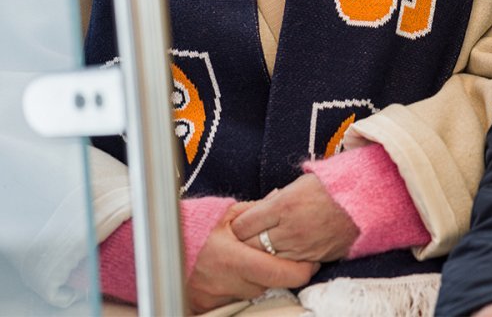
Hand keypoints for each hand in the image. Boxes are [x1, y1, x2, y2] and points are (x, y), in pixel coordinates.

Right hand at [187, 202, 318, 313]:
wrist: (167, 252)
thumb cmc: (203, 230)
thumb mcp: (230, 214)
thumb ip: (257, 209)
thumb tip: (278, 196)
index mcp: (233, 258)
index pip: (277, 273)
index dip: (301, 270)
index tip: (312, 262)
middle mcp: (226, 282)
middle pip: (271, 284)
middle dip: (284, 272)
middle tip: (293, 259)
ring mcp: (218, 298)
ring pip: (257, 293)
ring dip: (264, 281)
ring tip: (261, 262)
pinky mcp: (212, 307)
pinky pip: (241, 300)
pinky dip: (248, 288)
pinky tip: (246, 275)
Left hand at [230, 173, 359, 262]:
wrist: (368, 198)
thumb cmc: (335, 184)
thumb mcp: (302, 182)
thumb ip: (277, 199)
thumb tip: (257, 212)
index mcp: (284, 205)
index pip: (244, 224)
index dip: (238, 224)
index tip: (239, 223)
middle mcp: (290, 229)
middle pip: (250, 246)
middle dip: (243, 242)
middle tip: (243, 238)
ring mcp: (302, 248)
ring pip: (265, 261)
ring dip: (260, 255)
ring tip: (261, 247)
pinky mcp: (313, 260)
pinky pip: (287, 267)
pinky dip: (280, 262)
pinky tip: (281, 254)